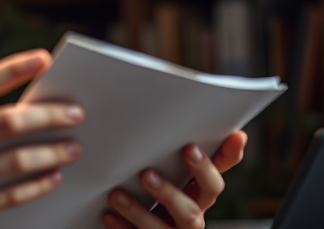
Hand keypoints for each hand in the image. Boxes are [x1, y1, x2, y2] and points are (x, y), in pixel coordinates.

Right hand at [0, 30, 83, 228]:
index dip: (15, 68)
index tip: (45, 58)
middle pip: (9, 121)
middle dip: (49, 114)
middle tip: (76, 112)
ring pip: (17, 161)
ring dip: (51, 152)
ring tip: (73, 146)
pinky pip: (11, 195)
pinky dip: (37, 185)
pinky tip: (53, 176)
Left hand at [102, 130, 247, 228]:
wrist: (143, 222)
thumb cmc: (153, 184)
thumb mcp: (166, 164)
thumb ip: (169, 146)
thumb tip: (172, 107)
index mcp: (198, 193)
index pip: (214, 180)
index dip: (215, 165)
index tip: (191, 147)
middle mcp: (190, 215)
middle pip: (190, 209)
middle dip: (169, 192)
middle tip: (147, 174)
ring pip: (162, 228)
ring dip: (139, 212)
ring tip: (117, 195)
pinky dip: (122, 227)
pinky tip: (108, 215)